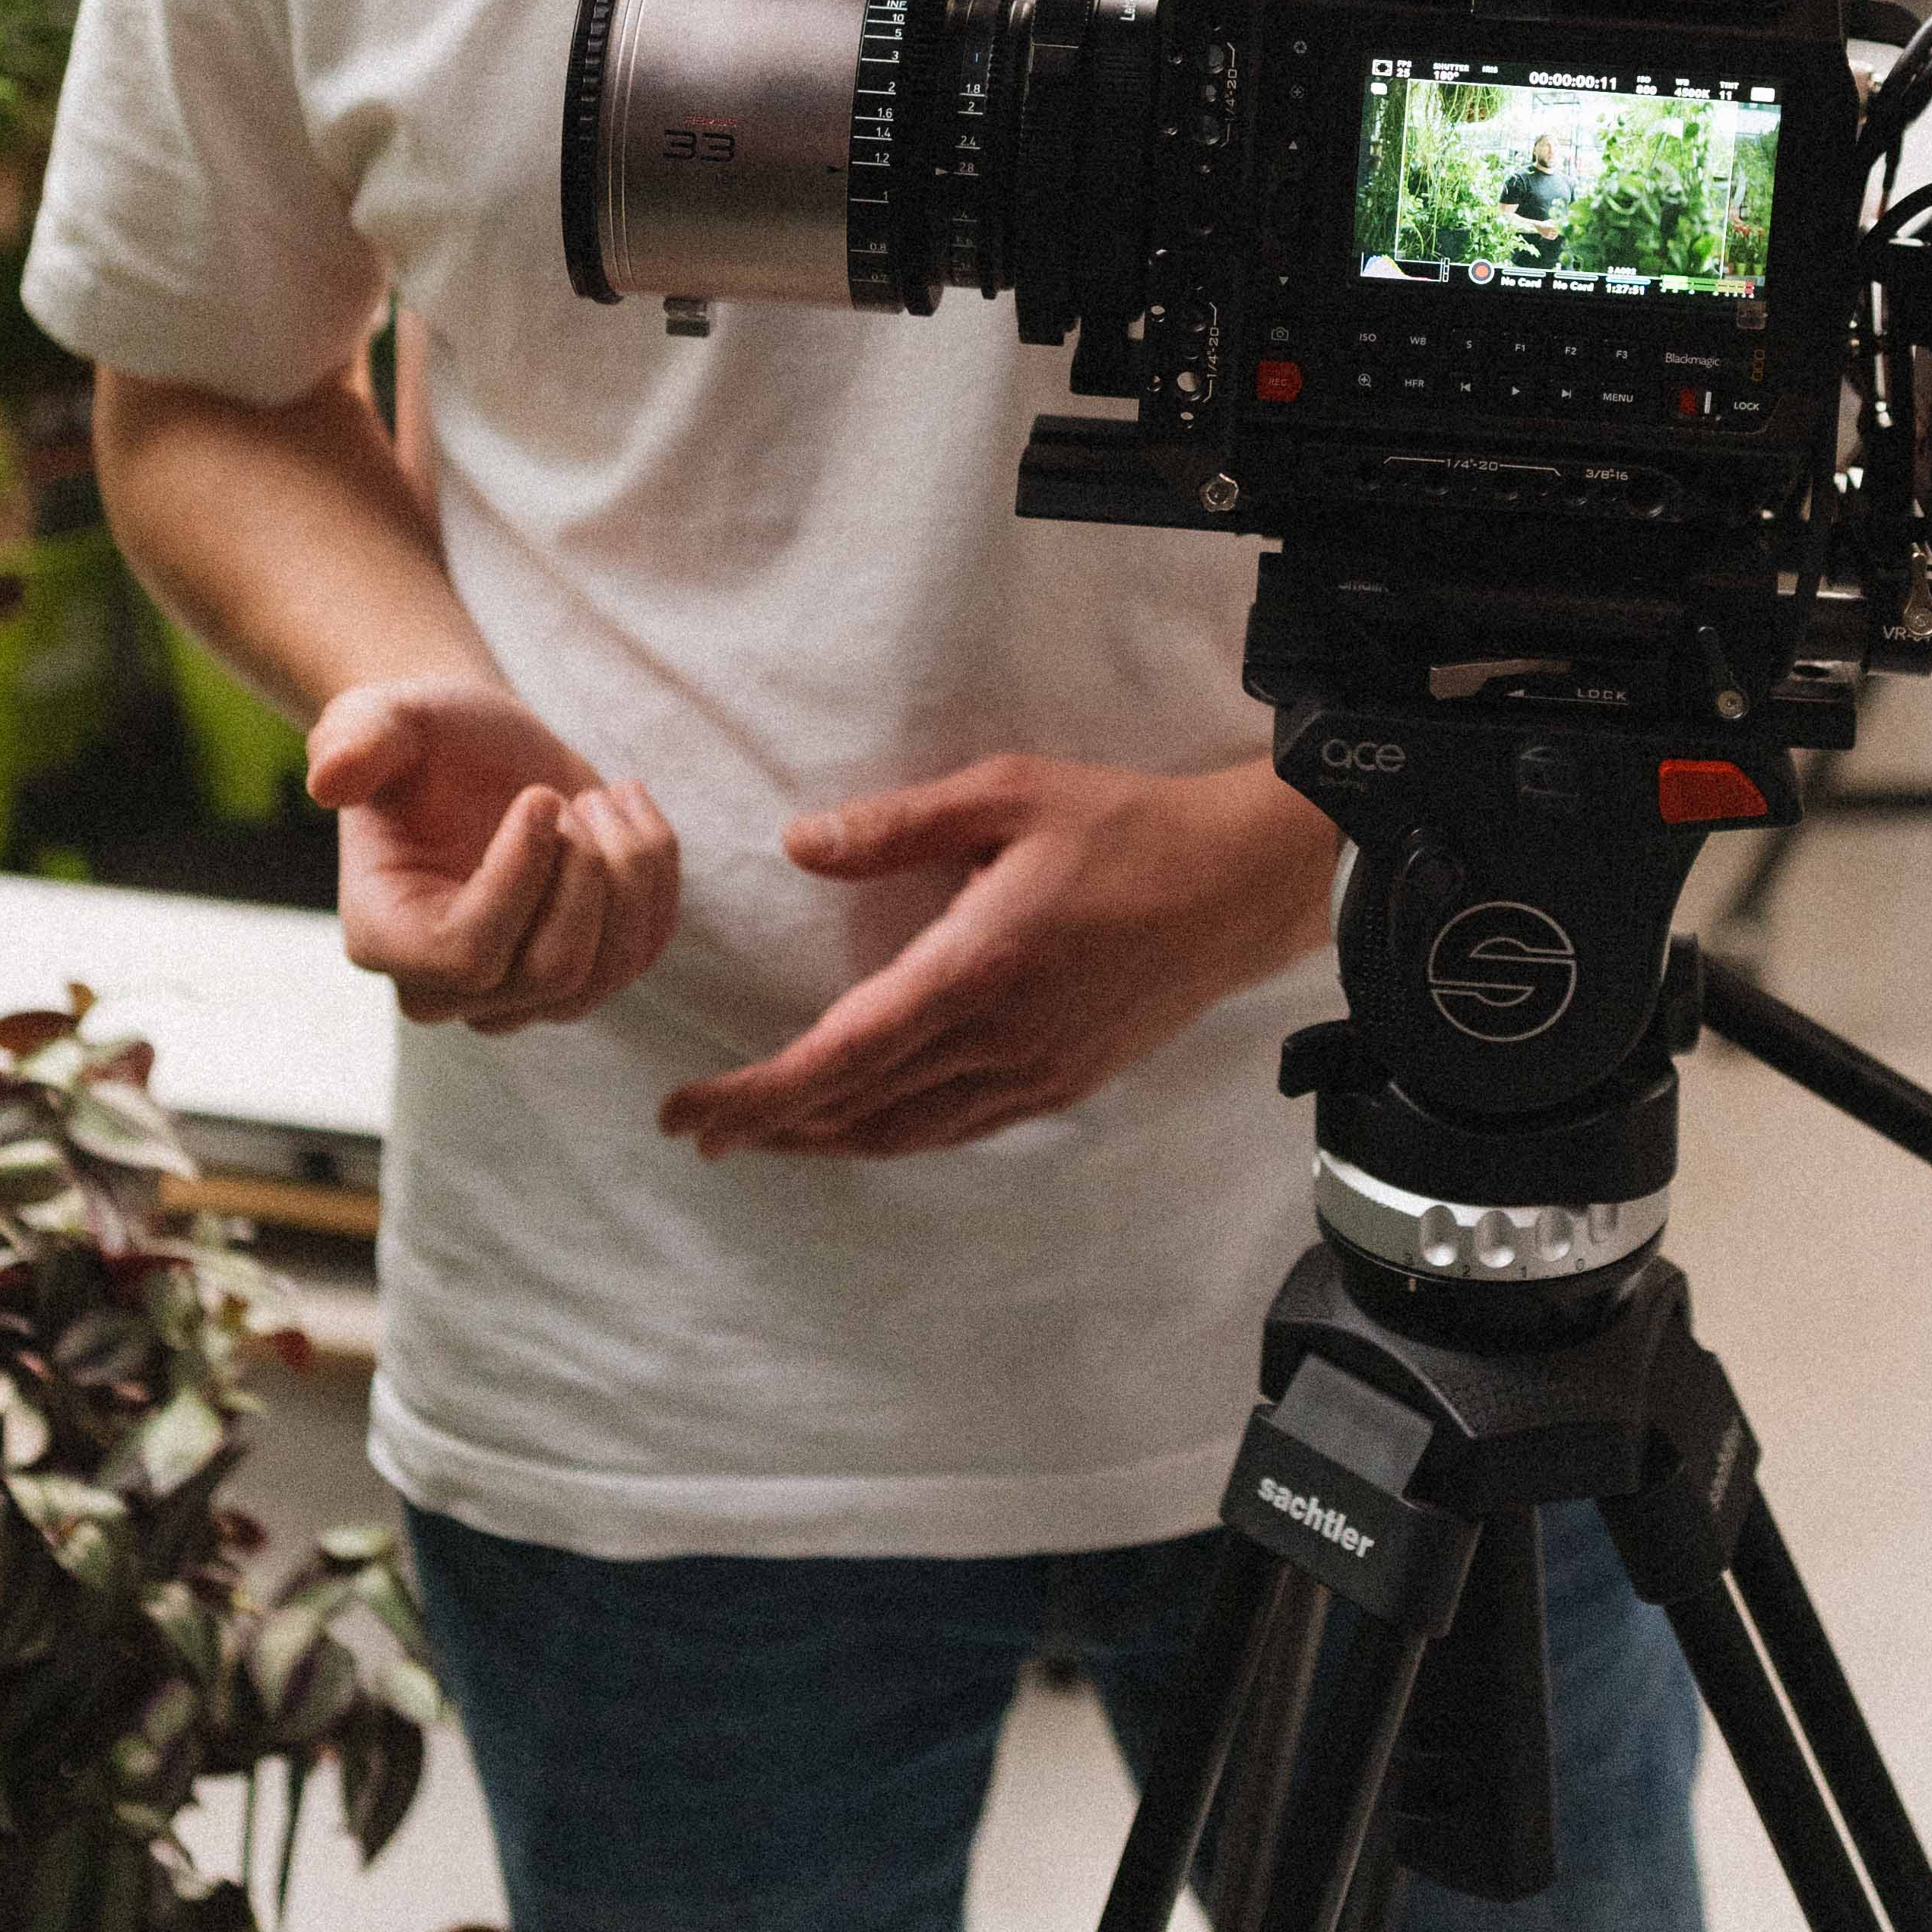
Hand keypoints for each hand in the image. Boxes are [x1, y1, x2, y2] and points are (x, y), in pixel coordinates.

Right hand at [306, 675, 678, 1031]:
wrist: (471, 749)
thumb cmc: (421, 736)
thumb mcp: (381, 718)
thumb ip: (355, 742)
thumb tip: (329, 780)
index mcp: (385, 936)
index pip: (469, 954)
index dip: (521, 877)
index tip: (541, 796)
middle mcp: (448, 986)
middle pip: (552, 973)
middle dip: (584, 871)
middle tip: (566, 795)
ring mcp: (520, 991)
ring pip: (609, 969)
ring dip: (627, 868)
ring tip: (598, 796)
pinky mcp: (584, 971)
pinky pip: (644, 946)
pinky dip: (656, 870)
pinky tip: (625, 806)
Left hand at [661, 752, 1336, 1160]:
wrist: (1245, 883)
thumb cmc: (1127, 824)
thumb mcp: (1009, 792)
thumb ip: (898, 825)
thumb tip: (797, 844)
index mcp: (974, 969)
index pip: (839, 1057)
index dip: (755, 1096)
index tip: (686, 1114)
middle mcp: (999, 1041)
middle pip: (859, 1111)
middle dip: (770, 1128)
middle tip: (698, 1130)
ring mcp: (1037, 1073)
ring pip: (908, 1133)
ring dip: (827, 1139)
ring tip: (766, 1133)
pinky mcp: (1067, 1082)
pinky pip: (960, 1128)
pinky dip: (896, 1134)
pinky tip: (868, 1121)